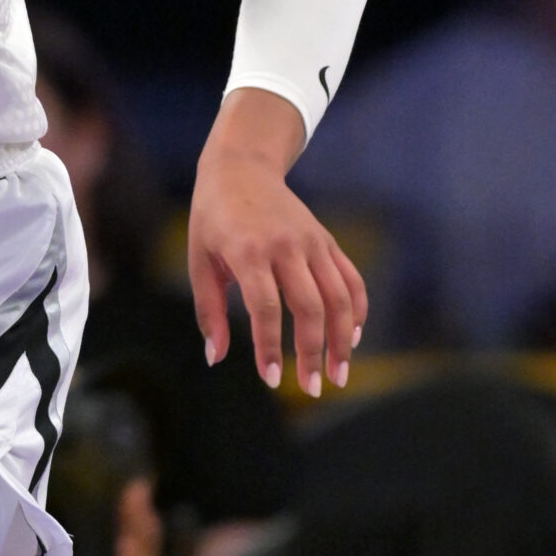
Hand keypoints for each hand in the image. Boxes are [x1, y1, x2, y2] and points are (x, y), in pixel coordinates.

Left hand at [187, 88, 366, 394]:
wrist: (241, 167)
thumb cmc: (213, 218)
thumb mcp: (199, 260)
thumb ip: (209, 311)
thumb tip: (217, 357)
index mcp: (248, 251)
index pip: (266, 308)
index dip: (270, 347)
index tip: (270, 379)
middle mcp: (286, 246)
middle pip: (310, 307)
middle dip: (314, 353)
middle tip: (312, 388)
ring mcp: (312, 241)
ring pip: (339, 297)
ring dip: (342, 340)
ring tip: (339, 374)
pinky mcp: (327, 240)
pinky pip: (351, 279)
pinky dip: (357, 310)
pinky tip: (352, 338)